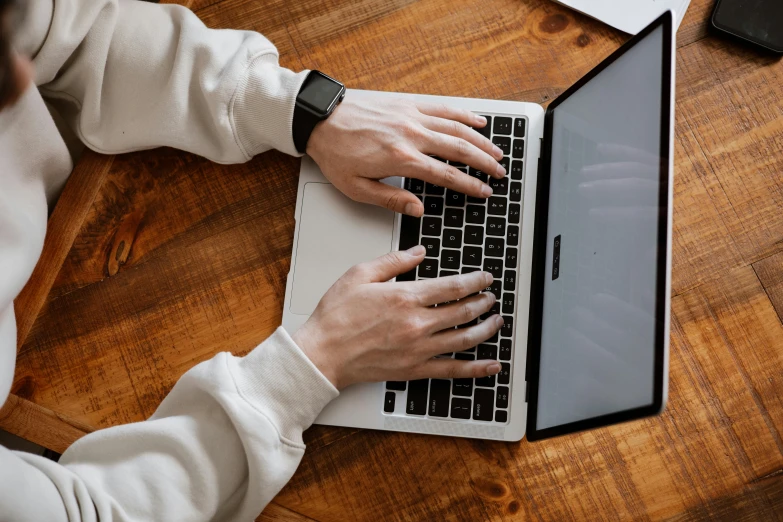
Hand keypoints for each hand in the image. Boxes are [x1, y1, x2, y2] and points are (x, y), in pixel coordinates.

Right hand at [292, 246, 503, 389]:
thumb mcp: (360, 274)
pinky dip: (476, 368)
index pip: (453, 287)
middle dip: (483, 302)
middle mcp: (418, 324)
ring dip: (486, 328)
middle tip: (491, 297)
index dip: (475, 281)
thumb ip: (394, 261)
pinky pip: (453, 370)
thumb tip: (418, 252)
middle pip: (464, 311)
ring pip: (465, 339)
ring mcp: (419, 349)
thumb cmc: (336, 316)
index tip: (485, 278)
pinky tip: (491, 365)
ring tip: (495, 321)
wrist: (322, 353)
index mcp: (406, 297)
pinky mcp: (415, 370)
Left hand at [306, 96, 505, 216]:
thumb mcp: (356, 188)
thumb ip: (391, 199)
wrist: (320, 120)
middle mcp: (411, 135)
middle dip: (484, 163)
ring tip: (497, 152)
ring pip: (457, 127)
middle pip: (459, 149)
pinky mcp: (407, 104)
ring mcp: (411, 116)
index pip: (445, 175)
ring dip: (481, 140)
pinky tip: (479, 121)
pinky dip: (464, 114)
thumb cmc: (336, 154)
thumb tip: (418, 209)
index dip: (469, 185)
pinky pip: (443, 108)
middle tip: (499, 174)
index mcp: (401, 159)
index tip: (484, 192)